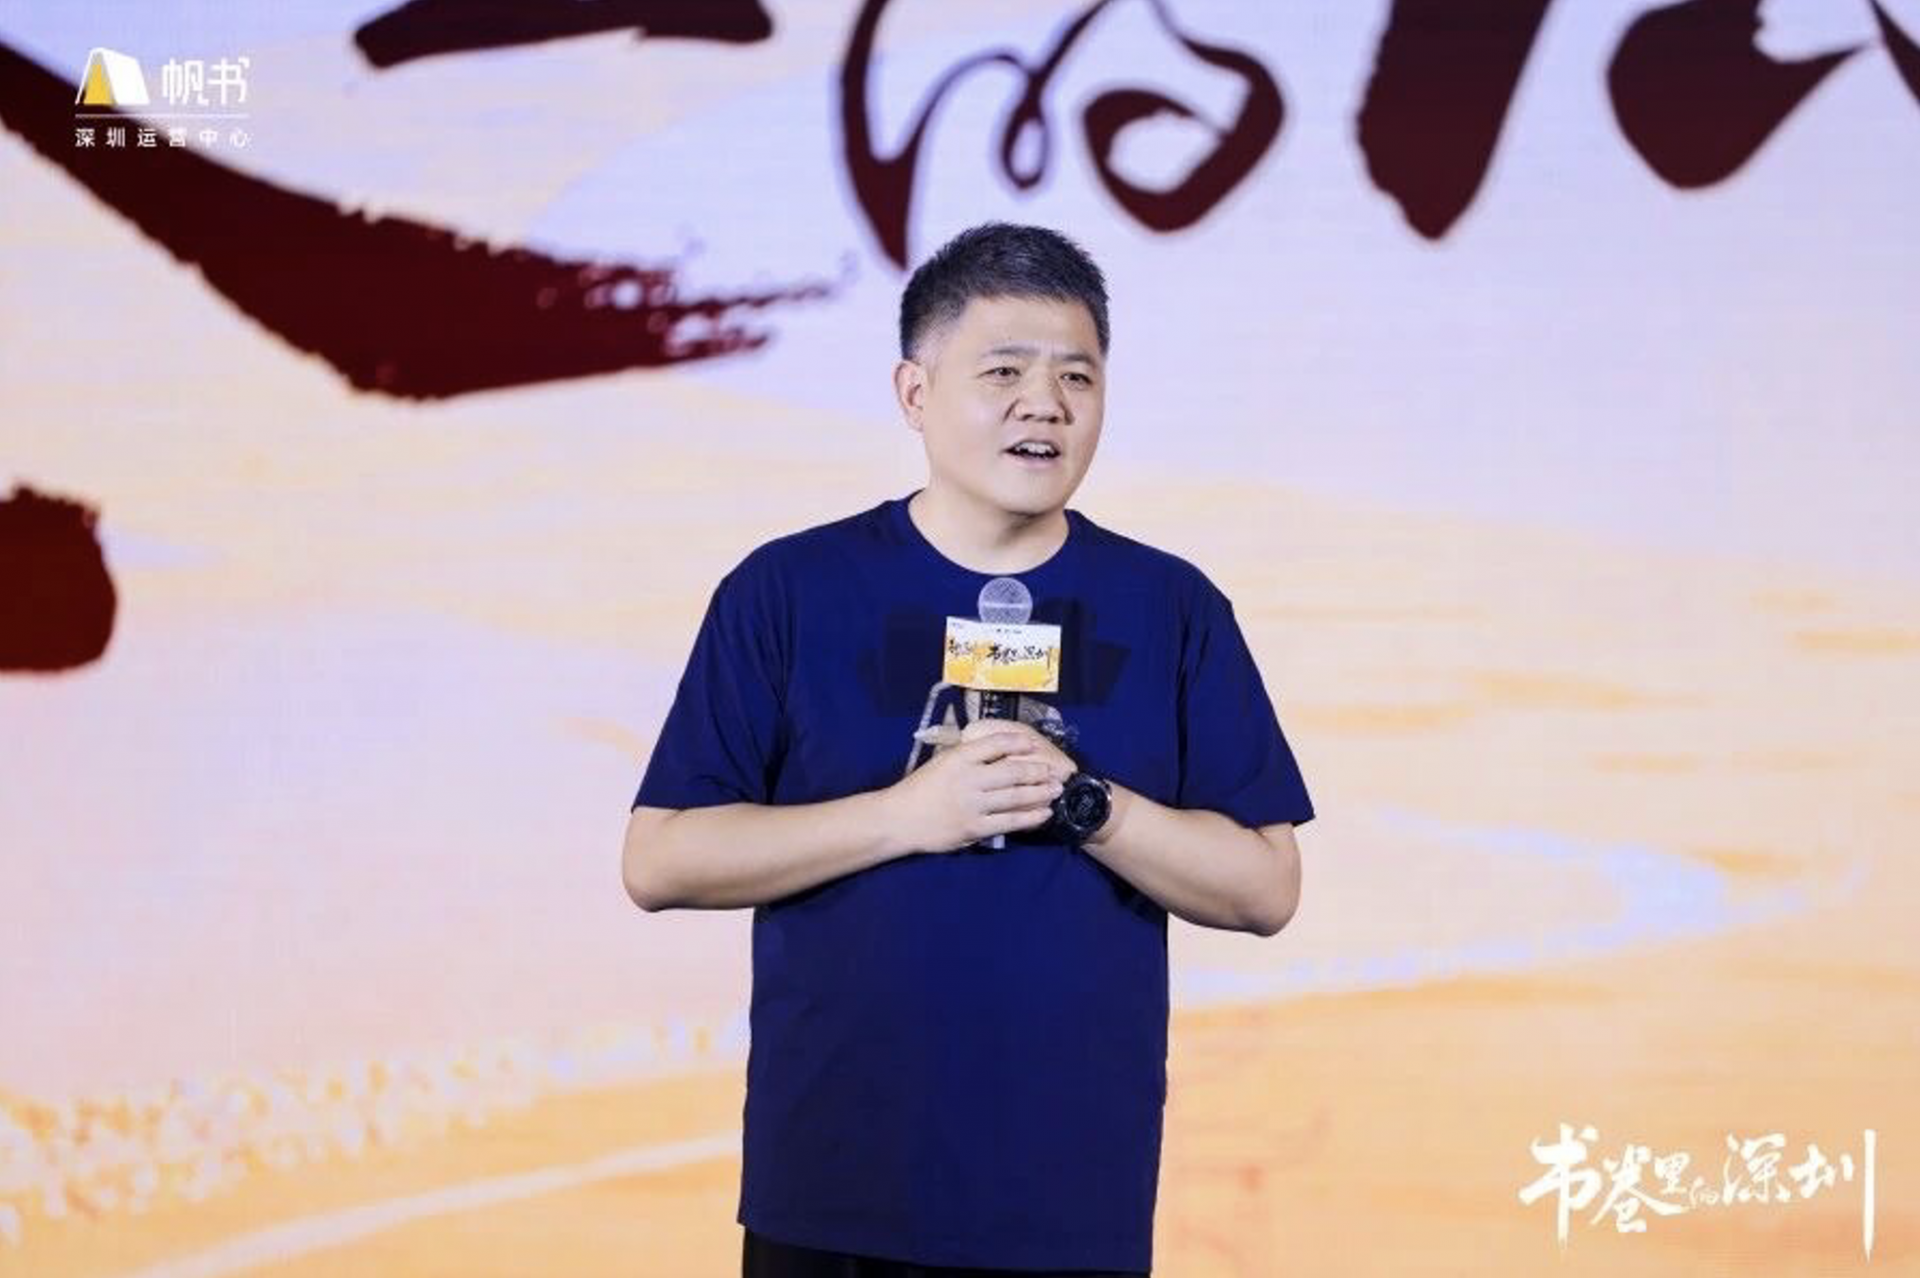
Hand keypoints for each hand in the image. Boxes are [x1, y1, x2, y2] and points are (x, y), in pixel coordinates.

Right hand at [885, 719, 1075, 852]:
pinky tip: (1043, 814)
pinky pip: (1009, 821)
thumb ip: (968, 757)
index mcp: (958, 757)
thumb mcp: (941, 762)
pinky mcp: (974, 828)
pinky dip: (1030, 817)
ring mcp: (972, 804)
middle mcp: (968, 778)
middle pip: (1013, 771)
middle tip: (1055, 772)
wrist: (899, 819)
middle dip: (1038, 771)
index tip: (1034, 744)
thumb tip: (998, 750)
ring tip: (1056, 791)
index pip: (995, 743)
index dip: (1018, 742)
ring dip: (1040, 793)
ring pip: (1015, 797)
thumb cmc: (920, 789)